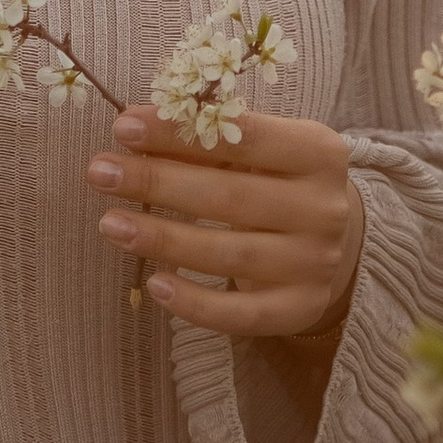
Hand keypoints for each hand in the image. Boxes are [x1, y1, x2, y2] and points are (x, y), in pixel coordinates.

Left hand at [86, 106, 364, 337]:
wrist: (341, 239)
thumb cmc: (282, 179)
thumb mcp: (263, 149)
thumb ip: (211, 138)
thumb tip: (133, 130)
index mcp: (317, 152)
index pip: (242, 137)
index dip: (179, 132)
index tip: (123, 128)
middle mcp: (322, 208)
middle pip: (229, 196)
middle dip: (157, 182)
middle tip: (100, 173)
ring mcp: (314, 263)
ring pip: (228, 253)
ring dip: (162, 239)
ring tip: (110, 224)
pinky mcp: (299, 308)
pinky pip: (240, 314)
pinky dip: (194, 302)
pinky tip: (154, 283)